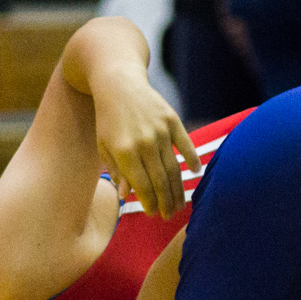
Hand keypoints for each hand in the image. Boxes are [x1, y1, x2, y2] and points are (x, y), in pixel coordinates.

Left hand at [93, 70, 200, 217]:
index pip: (142, 185)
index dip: (149, 202)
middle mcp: (144, 143)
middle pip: (160, 181)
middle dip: (166, 202)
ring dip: (178, 189)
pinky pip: (186, 144)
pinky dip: (193, 159)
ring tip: (180, 204)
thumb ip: (116, 171)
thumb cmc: (108, 119)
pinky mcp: (172, 120)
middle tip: (169, 215)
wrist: (118, 84)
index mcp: (124, 152)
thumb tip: (125, 196)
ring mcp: (160, 131)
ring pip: (174, 168)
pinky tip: (196, 173)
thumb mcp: (104, 147)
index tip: (153, 214)